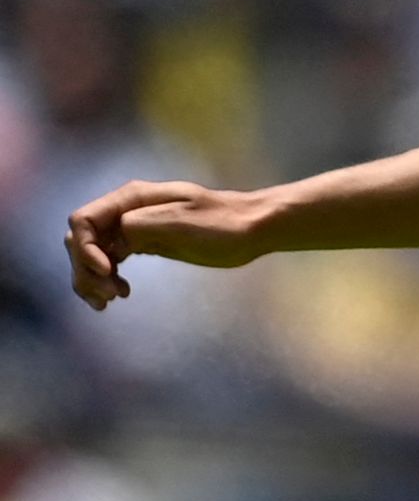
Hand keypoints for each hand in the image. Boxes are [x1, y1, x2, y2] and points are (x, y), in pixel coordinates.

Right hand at [65, 181, 265, 308]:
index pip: (84, 221)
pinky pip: (111, 261)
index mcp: (133, 198)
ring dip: (92, 278)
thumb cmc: (223, 223)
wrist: (253, 229)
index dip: (85, 248)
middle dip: (87, 269)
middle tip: (110, 296)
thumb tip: (114, 234)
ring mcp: (134, 228)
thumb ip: (142, 224)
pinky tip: (119, 296)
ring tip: (109, 302)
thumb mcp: (182, 222)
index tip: (106, 271)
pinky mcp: (145, 244)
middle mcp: (127, 210)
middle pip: (83, 240)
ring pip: (94, 253)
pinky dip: (106, 279)